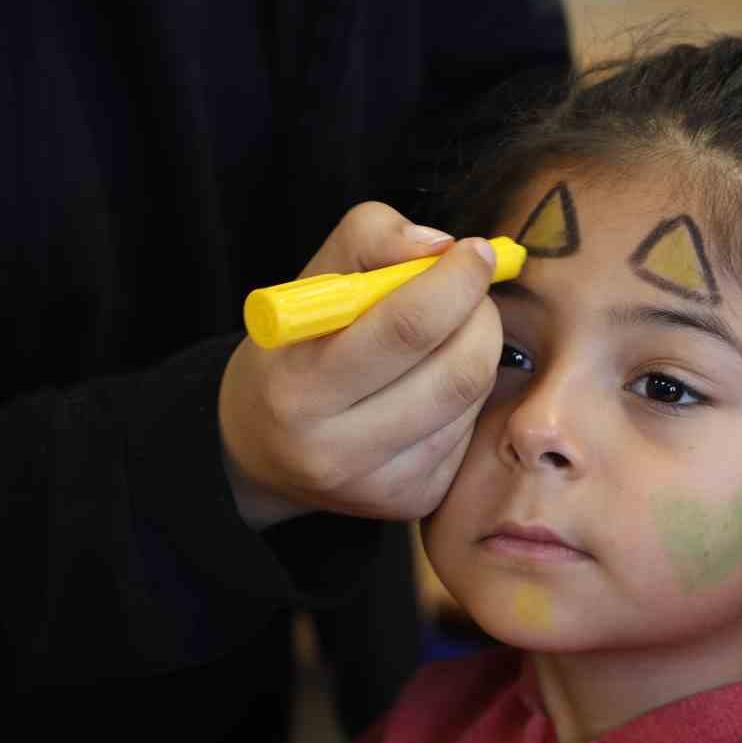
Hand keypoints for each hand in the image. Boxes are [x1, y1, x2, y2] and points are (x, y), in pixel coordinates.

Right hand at [220, 202, 502, 528]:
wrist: (260, 447)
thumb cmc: (292, 351)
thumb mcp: (305, 287)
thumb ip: (368, 240)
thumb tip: (442, 246)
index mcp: (299, 390)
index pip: (405, 329)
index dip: (455, 283)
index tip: (474, 253)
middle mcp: (335, 451)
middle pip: (457, 373)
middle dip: (481, 317)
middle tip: (471, 291)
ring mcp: (378, 487)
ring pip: (470, 400)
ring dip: (476, 351)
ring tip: (446, 333)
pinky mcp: (411, 501)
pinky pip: (466, 433)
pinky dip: (463, 394)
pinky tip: (430, 383)